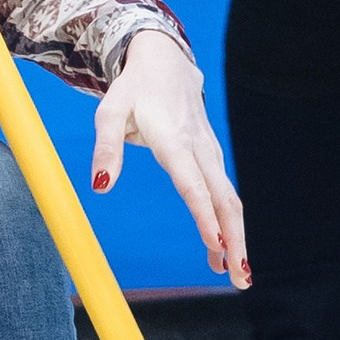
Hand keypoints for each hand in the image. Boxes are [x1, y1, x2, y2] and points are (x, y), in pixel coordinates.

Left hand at [90, 27, 248, 288]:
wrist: (165, 59)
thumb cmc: (133, 88)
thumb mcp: (110, 112)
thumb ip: (106, 149)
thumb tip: (100, 187)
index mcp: (175, 140)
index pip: (193, 185)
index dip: (205, 217)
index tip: (216, 247)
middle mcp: (199, 148)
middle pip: (224, 199)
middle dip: (235, 240)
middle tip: (239, 279)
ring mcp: (210, 151)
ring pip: (228, 198)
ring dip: (234, 236)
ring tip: (235, 274)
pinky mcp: (212, 155)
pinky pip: (223, 192)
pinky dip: (227, 221)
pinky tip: (223, 246)